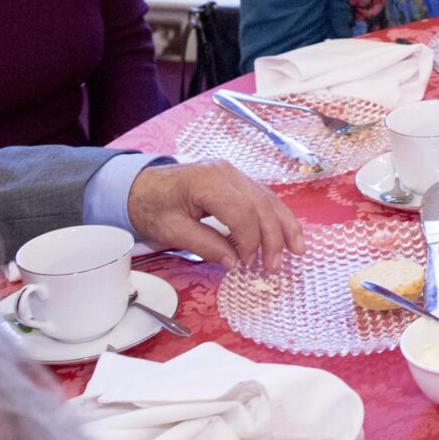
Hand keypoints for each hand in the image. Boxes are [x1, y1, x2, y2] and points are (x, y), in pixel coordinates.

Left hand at [126, 161, 302, 271]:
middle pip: (261, 204)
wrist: (141, 186)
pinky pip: (264, 197)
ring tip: (298, 250)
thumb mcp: (172, 231)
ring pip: (269, 199)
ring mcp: (234, 173)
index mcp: (206, 182)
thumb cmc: (152, 208)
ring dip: (285, 226)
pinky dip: (278, 217)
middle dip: (272, 238)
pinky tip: (289, 234)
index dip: (249, 240)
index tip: (246, 263)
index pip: (241, 211)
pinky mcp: (237, 179)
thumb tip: (236, 262)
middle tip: (273, 267)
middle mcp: (226, 172)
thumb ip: (206, 245)